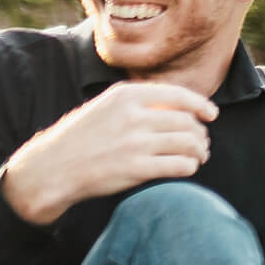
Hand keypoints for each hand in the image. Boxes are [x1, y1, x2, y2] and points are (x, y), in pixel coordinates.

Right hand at [1, 82, 217, 225]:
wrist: (52, 167)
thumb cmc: (82, 136)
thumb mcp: (106, 106)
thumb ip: (140, 102)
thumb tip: (183, 105)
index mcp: (126, 95)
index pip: (179, 95)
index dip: (202, 105)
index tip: (212, 114)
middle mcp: (132, 116)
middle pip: (188, 122)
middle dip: (201, 133)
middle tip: (202, 142)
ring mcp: (134, 143)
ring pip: (189, 143)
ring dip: (200, 151)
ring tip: (199, 155)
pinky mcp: (136, 169)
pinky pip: (180, 165)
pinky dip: (190, 166)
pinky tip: (187, 168)